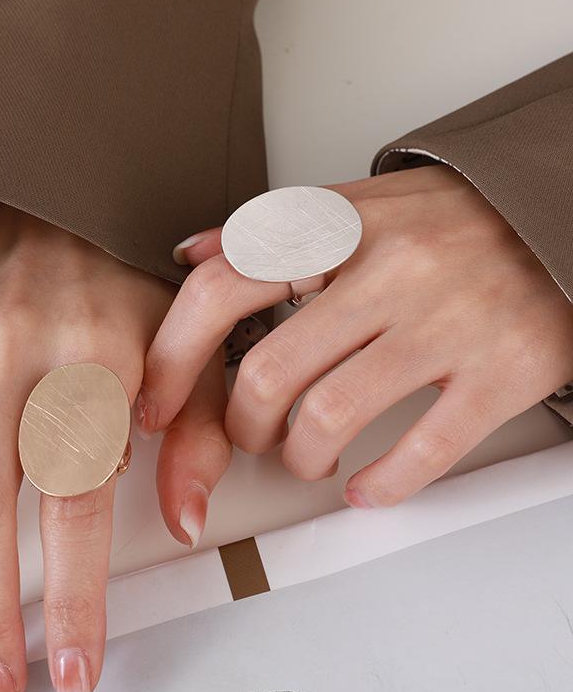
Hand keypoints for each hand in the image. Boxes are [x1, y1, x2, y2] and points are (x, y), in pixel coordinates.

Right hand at [0, 195, 229, 691]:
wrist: (47, 198)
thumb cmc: (125, 277)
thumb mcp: (190, 342)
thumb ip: (195, 433)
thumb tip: (183, 523)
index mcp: (95, 358)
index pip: (79, 501)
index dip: (73, 596)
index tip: (75, 665)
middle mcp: (10, 358)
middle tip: (3, 679)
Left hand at [139, 165, 572, 506]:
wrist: (565, 216)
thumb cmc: (453, 221)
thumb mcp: (359, 203)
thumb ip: (273, 228)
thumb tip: (194, 255)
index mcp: (343, 227)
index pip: (225, 286)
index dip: (175, 356)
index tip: (160, 403)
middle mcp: (391, 270)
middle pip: (267, 371)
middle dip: (242, 426)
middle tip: (252, 434)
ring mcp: (449, 322)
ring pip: (330, 417)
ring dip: (299, 457)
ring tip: (305, 456)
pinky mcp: (504, 371)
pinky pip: (422, 450)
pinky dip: (380, 485)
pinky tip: (365, 487)